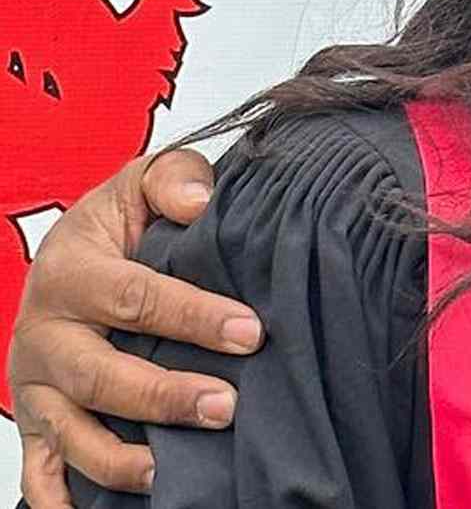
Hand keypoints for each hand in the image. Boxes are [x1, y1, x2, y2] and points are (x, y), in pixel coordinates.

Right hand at [10, 150, 262, 506]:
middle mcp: (44, 336)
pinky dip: (62, 504)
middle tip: (227, 406)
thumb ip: (174, 178)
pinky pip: (40, 476)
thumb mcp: (141, 185)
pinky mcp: (35, 425)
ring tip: (175, 472)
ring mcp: (36, 388)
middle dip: (165, 396)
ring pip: (72, 434)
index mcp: (71, 273)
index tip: (251, 332)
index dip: (194, 317)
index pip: (134, 298)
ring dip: (122, 460)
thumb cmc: (119, 226)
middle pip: (101, 376)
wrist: (68, 257)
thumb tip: (200, 202)